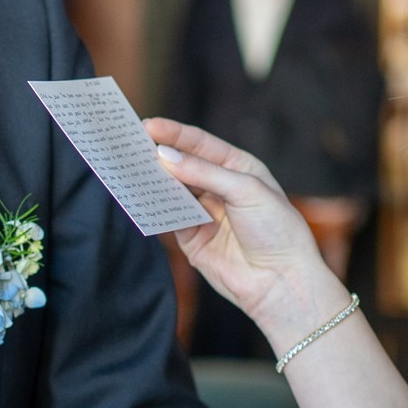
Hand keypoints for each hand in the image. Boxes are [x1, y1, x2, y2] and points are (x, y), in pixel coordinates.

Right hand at [145, 117, 344, 339]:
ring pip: (171, 190)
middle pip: (181, 165)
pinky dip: (154, 207)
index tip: (148, 126)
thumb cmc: (276, 230)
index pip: (200, 144)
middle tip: (129, 144)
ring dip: (152, 180)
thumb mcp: (246, 190)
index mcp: (237, 168)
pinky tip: (139, 197)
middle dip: (157, 155)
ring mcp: (203, 213)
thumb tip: (164, 156)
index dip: (174, 134)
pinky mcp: (191, 238)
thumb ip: (204, 173)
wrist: (281, 282)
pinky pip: (168, 218)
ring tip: (126, 167)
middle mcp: (218, 187)